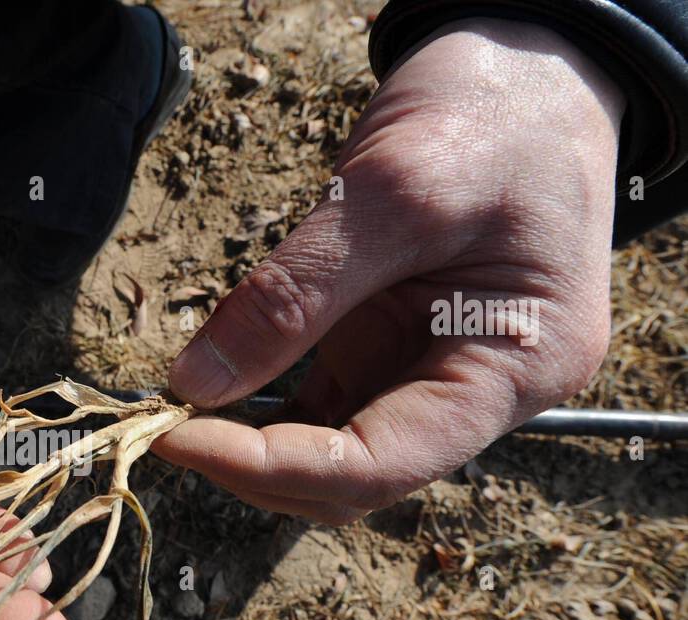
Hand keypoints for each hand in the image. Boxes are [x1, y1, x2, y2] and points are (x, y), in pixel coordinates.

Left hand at [157, 19, 623, 523]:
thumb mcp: (392, 194)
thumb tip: (195, 382)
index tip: (179, 438)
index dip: (271, 467)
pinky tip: (214, 389)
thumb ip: (296, 294)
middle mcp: (480, 392)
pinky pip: (325, 409)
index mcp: (516, 369)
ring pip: (335, 453)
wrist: (527, 69)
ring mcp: (435, 374)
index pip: (381, 466)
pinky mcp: (395, 350)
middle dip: (257, 466)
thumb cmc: (489, 117)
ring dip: (255, 447)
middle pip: (355, 479)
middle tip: (165, 427)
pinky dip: (266, 411)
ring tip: (180, 411)